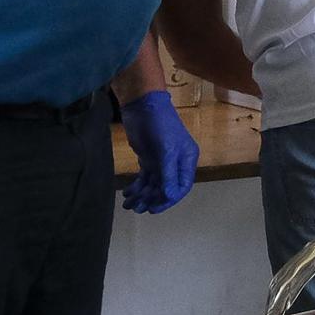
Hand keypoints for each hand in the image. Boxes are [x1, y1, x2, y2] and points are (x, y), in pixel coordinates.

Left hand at [119, 91, 198, 212]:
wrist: (142, 105)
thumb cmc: (159, 124)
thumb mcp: (166, 149)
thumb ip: (168, 173)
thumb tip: (170, 196)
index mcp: (186, 160)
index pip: (181, 186)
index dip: (169, 200)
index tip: (153, 209)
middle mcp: (176, 162)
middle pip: (165, 188)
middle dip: (151, 199)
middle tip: (137, 208)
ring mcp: (161, 161)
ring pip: (153, 184)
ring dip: (142, 195)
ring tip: (128, 204)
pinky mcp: (148, 158)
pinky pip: (144, 177)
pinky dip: (136, 186)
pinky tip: (127, 193)